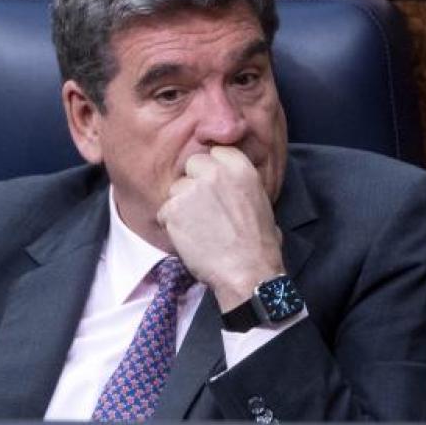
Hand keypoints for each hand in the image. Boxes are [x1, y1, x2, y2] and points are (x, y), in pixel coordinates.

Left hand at [156, 146, 284, 310]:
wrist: (248, 272)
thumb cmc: (259, 244)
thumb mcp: (261, 202)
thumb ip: (240, 184)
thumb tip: (229, 184)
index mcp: (240, 167)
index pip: (216, 152)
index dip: (213, 170)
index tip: (216, 186)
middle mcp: (215, 172)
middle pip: (192, 164)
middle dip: (195, 182)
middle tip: (204, 208)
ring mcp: (192, 189)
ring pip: (176, 189)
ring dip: (182, 206)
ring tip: (199, 229)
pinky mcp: (173, 209)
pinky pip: (164, 212)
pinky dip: (171, 225)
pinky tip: (190, 240)